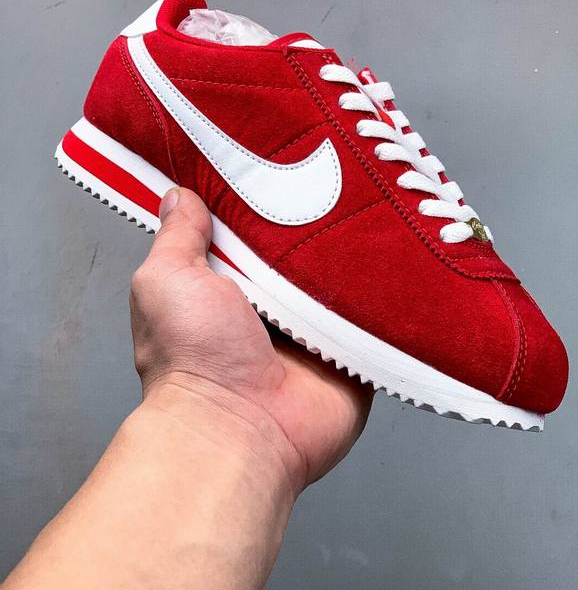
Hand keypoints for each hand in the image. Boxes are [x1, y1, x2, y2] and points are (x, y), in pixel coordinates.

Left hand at [130, 188, 372, 495]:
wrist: (240, 428)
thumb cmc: (193, 357)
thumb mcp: (168, 280)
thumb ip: (178, 237)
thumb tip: (178, 196)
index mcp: (227, 288)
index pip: (252, 232)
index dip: (264, 200)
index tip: (286, 161)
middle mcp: (271, 308)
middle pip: (302, 252)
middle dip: (316, 223)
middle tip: (342, 177)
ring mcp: (313, 332)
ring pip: (342, 279)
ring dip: (353, 256)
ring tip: (378, 206)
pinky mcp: (351, 352)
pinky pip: (375, 315)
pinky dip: (383, 293)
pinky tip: (397, 257)